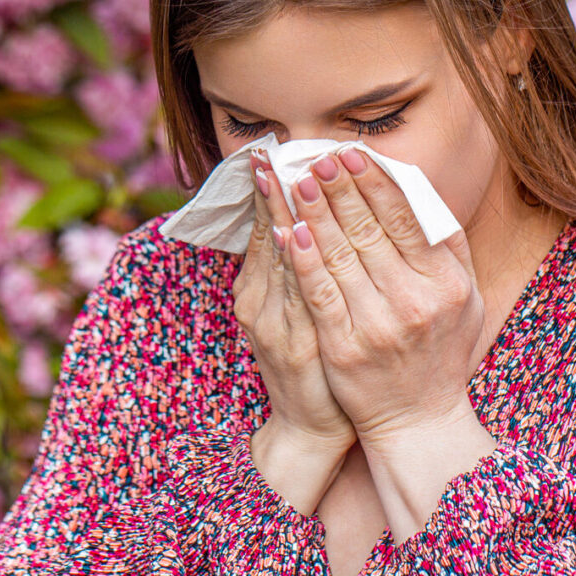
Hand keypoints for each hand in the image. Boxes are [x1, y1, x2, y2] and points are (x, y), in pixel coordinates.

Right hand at [232, 147, 355, 454]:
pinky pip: (298, 294)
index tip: (268, 151)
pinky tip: (294, 234)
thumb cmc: (316, 360)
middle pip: (265, 237)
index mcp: (259, 289)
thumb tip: (310, 217)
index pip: (264, 228)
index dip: (266, 190)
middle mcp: (260, 302)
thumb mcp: (300, 308)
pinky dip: (295, 263)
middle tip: (270, 150)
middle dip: (270, 192)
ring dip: (280, 215)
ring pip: (276, 260)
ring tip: (281, 175)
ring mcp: (276, 324)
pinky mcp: (297, 345)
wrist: (313, 426)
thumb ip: (301, 267)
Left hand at [282, 145, 485, 447]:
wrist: (418, 421)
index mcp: (447, 284)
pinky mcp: (343, 348)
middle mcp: (414, 302)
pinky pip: (318, 294)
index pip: (407, 219)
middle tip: (316, 155)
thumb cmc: (441, 352)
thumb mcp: (466, 299)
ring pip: (339, 256)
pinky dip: (302, 260)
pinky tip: (287, 231)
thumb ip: (448, 247)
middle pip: (369, 231)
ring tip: (295, 180)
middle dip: (340, 188)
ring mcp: (377, 326)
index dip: (377, 182)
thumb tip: (421, 190)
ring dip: (315, 213)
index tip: (354, 153)